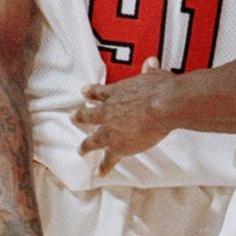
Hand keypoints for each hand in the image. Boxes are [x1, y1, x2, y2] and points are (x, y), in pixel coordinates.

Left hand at [74, 58, 175, 174]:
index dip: (90, 92)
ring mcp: (111, 130)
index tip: (83, 92)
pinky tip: (99, 173)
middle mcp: (109, 111)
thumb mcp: (154, 75)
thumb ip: (150, 71)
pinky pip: (108, 159)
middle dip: (80, 117)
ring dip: (86, 146)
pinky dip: (104, 167)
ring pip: (93, 140)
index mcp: (117, 92)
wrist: (164, 105)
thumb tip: (151, 62)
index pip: (99, 92)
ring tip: (80, 150)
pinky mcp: (119, 146)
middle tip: (72, 117)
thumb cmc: (161, 88)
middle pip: (89, 115)